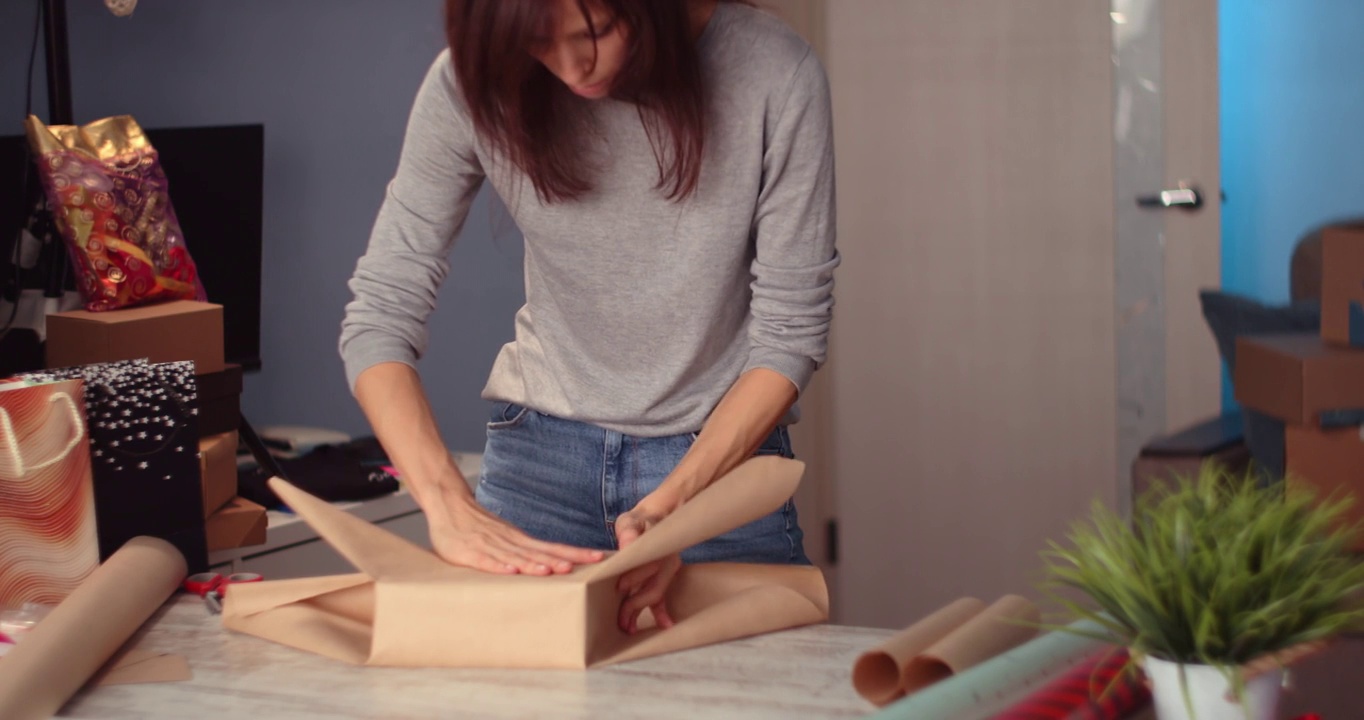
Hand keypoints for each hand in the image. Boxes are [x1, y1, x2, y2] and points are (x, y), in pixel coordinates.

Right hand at [427, 489, 603, 575]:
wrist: (449, 504)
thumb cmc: (478, 526)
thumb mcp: (505, 537)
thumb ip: (523, 551)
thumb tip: (551, 565)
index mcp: (520, 539)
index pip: (553, 546)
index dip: (574, 552)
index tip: (597, 558)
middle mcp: (509, 541)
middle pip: (539, 552)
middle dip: (561, 560)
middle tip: (583, 567)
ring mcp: (490, 545)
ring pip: (515, 556)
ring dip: (533, 564)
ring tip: (550, 571)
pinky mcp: (470, 552)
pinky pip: (486, 561)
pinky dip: (498, 566)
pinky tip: (511, 572)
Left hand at [614, 493, 682, 633]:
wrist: (655, 517)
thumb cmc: (639, 520)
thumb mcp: (631, 521)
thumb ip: (629, 532)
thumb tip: (627, 547)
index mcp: (656, 549)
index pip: (646, 567)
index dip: (633, 578)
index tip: (619, 589)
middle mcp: (666, 562)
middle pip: (652, 587)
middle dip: (635, 605)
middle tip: (621, 621)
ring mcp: (667, 571)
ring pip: (655, 595)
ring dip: (642, 612)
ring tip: (629, 628)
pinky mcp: (663, 577)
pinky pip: (662, 596)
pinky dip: (661, 611)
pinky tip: (664, 624)